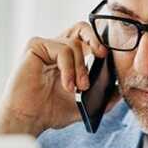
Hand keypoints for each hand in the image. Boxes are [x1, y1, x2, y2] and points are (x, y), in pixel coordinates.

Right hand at [0, 22, 120, 137]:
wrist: (27, 119)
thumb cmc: (49, 111)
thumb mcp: (82, 104)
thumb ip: (101, 97)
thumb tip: (120, 90)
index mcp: (67, 57)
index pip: (87, 38)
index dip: (100, 43)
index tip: (109, 58)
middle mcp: (56, 48)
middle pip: (81, 27)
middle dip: (96, 39)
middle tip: (102, 55)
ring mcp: (45, 45)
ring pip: (74, 43)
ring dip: (81, 68)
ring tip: (79, 87)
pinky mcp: (35, 47)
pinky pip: (62, 49)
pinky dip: (69, 68)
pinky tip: (67, 85)